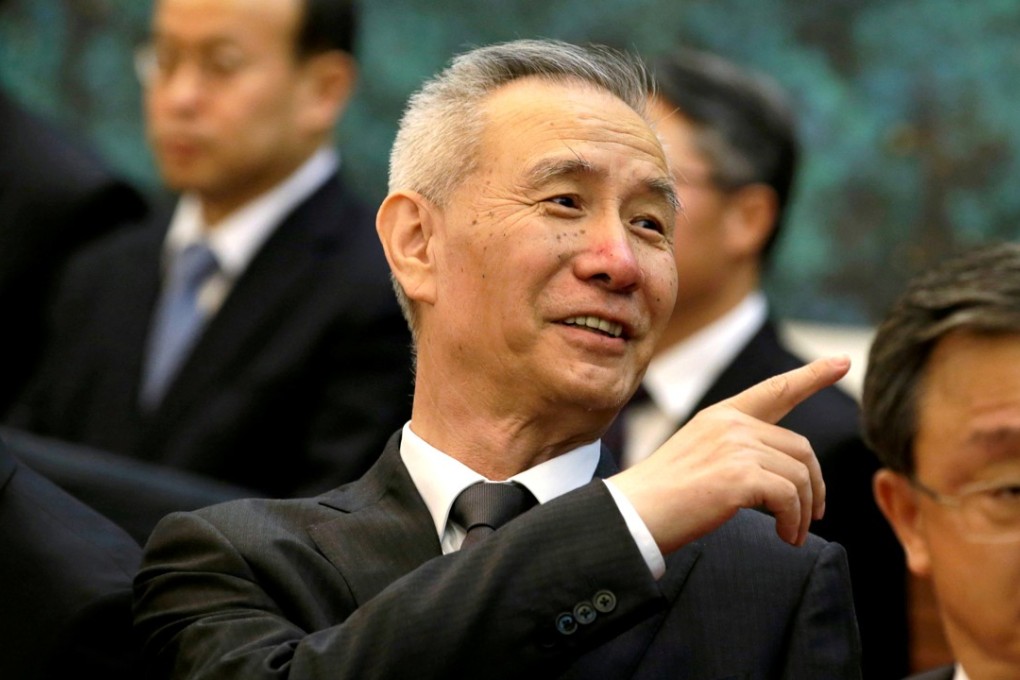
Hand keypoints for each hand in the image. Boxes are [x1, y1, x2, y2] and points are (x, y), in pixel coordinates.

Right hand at [609, 356, 850, 553]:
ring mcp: (735, 446)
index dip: (813, 376)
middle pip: (801, 449)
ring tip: (791, 534)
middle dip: (814, 486)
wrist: (632, 515)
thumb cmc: (663, 499)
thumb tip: (787, 474)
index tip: (843, 360)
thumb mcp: (701, 459)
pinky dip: (793, 522)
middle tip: (811, 517)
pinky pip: (790, 498)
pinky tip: (784, 537)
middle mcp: (730, 423)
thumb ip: (738, 452)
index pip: (775, 390)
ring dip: (803, 511)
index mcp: (720, 415)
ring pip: (801, 476)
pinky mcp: (740, 475)